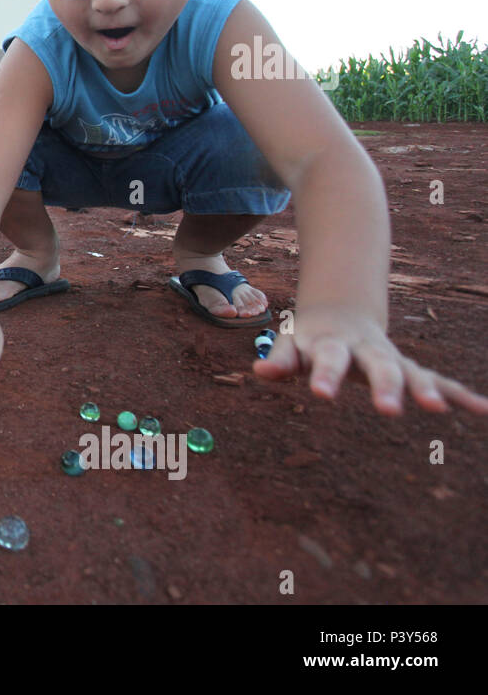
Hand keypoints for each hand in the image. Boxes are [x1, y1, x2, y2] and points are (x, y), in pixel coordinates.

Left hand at [253, 305, 487, 414]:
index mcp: (334, 345)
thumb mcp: (291, 345)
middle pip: (379, 366)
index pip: (329, 360)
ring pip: (413, 373)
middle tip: (390, 412)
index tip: (321, 395)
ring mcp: (392, 359)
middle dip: (386, 387)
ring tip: (438, 409)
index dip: (324, 376)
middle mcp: (367, 350)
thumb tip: (260, 372)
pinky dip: (460, 395)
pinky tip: (482, 410)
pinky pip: (438, 382)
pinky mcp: (410, 370)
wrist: (340, 314)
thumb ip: (279, 359)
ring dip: (426, 390)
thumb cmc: (309, 338)